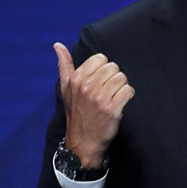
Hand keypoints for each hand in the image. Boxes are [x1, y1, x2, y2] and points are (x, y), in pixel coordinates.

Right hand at [54, 42, 134, 167]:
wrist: (83, 142)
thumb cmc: (76, 113)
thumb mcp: (65, 89)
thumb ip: (64, 65)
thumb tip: (58, 45)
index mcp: (76, 79)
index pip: (100, 58)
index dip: (103, 69)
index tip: (99, 81)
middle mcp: (87, 87)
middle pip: (113, 67)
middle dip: (113, 77)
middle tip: (108, 91)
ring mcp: (100, 98)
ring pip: (122, 77)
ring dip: (121, 87)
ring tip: (114, 96)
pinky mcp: (112, 109)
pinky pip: (128, 90)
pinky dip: (128, 95)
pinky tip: (120, 102)